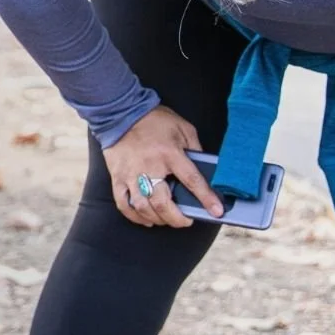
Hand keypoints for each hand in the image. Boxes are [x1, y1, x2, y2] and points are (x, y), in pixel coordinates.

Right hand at [103, 105, 227, 227]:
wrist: (122, 113)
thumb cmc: (154, 120)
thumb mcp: (183, 128)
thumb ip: (195, 148)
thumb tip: (204, 169)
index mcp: (170, 153)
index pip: (192, 180)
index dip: (206, 198)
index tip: (216, 211)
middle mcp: (150, 166)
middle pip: (163, 203)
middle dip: (177, 219)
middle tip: (185, 220)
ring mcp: (131, 174)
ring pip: (143, 207)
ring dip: (157, 218)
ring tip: (166, 219)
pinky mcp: (118, 178)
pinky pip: (124, 204)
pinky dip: (135, 216)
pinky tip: (146, 219)